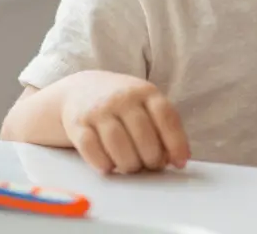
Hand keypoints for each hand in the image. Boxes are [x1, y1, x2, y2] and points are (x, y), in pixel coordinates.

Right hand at [59, 71, 190, 173]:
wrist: (80, 89)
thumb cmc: (122, 105)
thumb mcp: (145, 105)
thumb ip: (163, 128)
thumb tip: (179, 159)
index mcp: (145, 91)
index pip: (166, 116)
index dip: (176, 143)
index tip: (180, 163)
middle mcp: (122, 97)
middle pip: (143, 134)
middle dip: (151, 158)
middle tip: (150, 166)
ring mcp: (98, 109)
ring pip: (117, 143)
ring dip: (128, 164)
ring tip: (131, 167)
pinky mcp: (76, 123)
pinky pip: (90, 148)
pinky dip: (102, 163)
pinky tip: (108, 167)